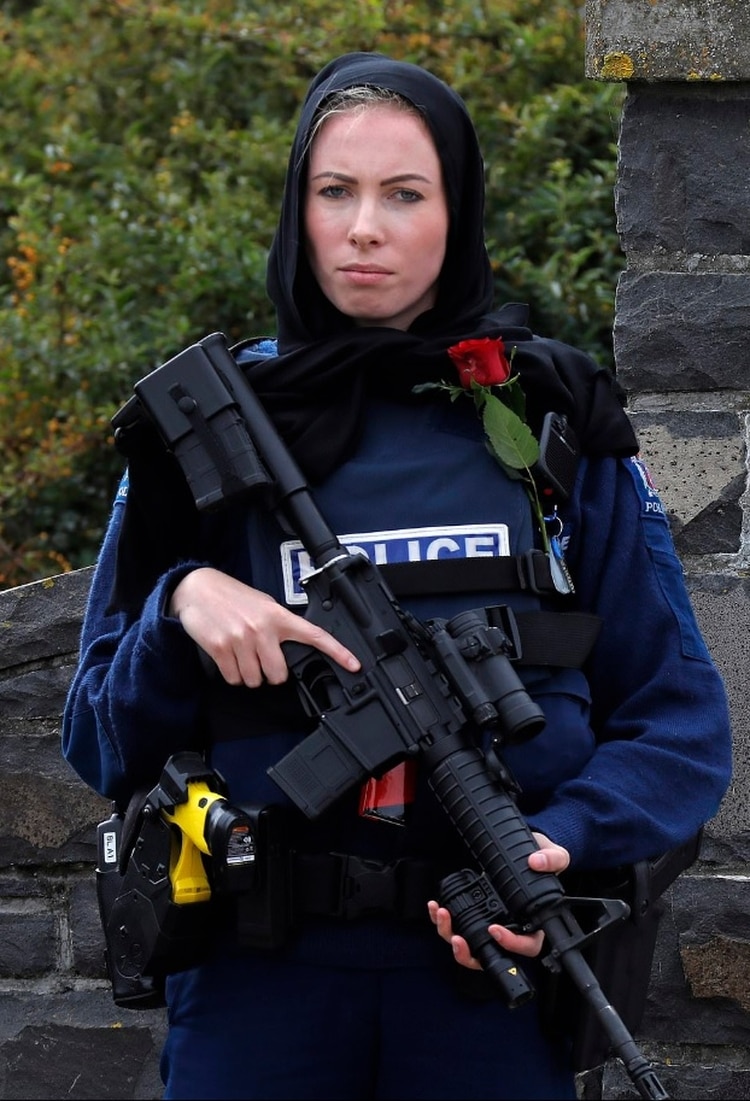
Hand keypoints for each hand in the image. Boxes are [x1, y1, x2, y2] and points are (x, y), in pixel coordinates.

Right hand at [169, 567, 359, 686]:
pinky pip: (234, 678)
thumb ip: (280, 625)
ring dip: (249, 674)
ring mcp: (241, 640)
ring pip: (254, 680)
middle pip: (278, 675)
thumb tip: (291, 648)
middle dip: (271, 673)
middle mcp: (262, 629)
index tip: (354, 664)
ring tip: (242, 654)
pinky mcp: (220, 649)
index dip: (337, 652)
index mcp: (278, 616)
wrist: (198, 588)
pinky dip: (233, 674)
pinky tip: (229, 657)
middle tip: (262, 658)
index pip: (314, 635)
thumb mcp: (264, 605)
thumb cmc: (233, 597)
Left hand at [427, 832, 569, 969]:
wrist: (521, 851)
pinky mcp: (472, 913)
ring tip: (443, 914)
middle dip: (469, 953)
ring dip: (450, 934)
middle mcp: (510, 929)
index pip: (526, 946)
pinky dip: (442, 920)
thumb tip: (537, 862)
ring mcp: (488, 923)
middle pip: (490, 954)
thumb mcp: (554, 856)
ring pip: (468, 945)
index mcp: (533, 923)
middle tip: (458, 938)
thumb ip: (553, 858)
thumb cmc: (541, 861)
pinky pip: (455, 926)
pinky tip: (436, 906)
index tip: (495, 930)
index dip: (511, 944)